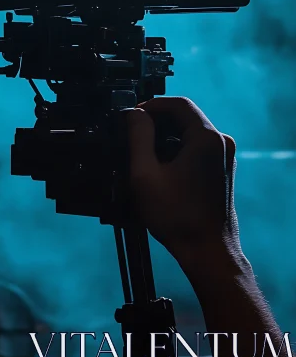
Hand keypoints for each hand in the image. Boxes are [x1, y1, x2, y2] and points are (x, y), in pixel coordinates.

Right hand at [127, 97, 242, 276]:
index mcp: (207, 138)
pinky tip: (160, 168)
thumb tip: (134, 114)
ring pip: (191, 133)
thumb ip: (138, 137)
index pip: (178, 103)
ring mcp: (224, 157)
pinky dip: (178, 149)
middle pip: (186, 116)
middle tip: (133, 134)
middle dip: (157, 121)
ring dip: (166, 137)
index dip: (152, 105)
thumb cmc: (176, 217)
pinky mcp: (222, 170)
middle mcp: (221, 142)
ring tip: (143, 154)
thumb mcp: (145, 174)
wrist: (208, 253)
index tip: (132, 116)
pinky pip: (198, 147)